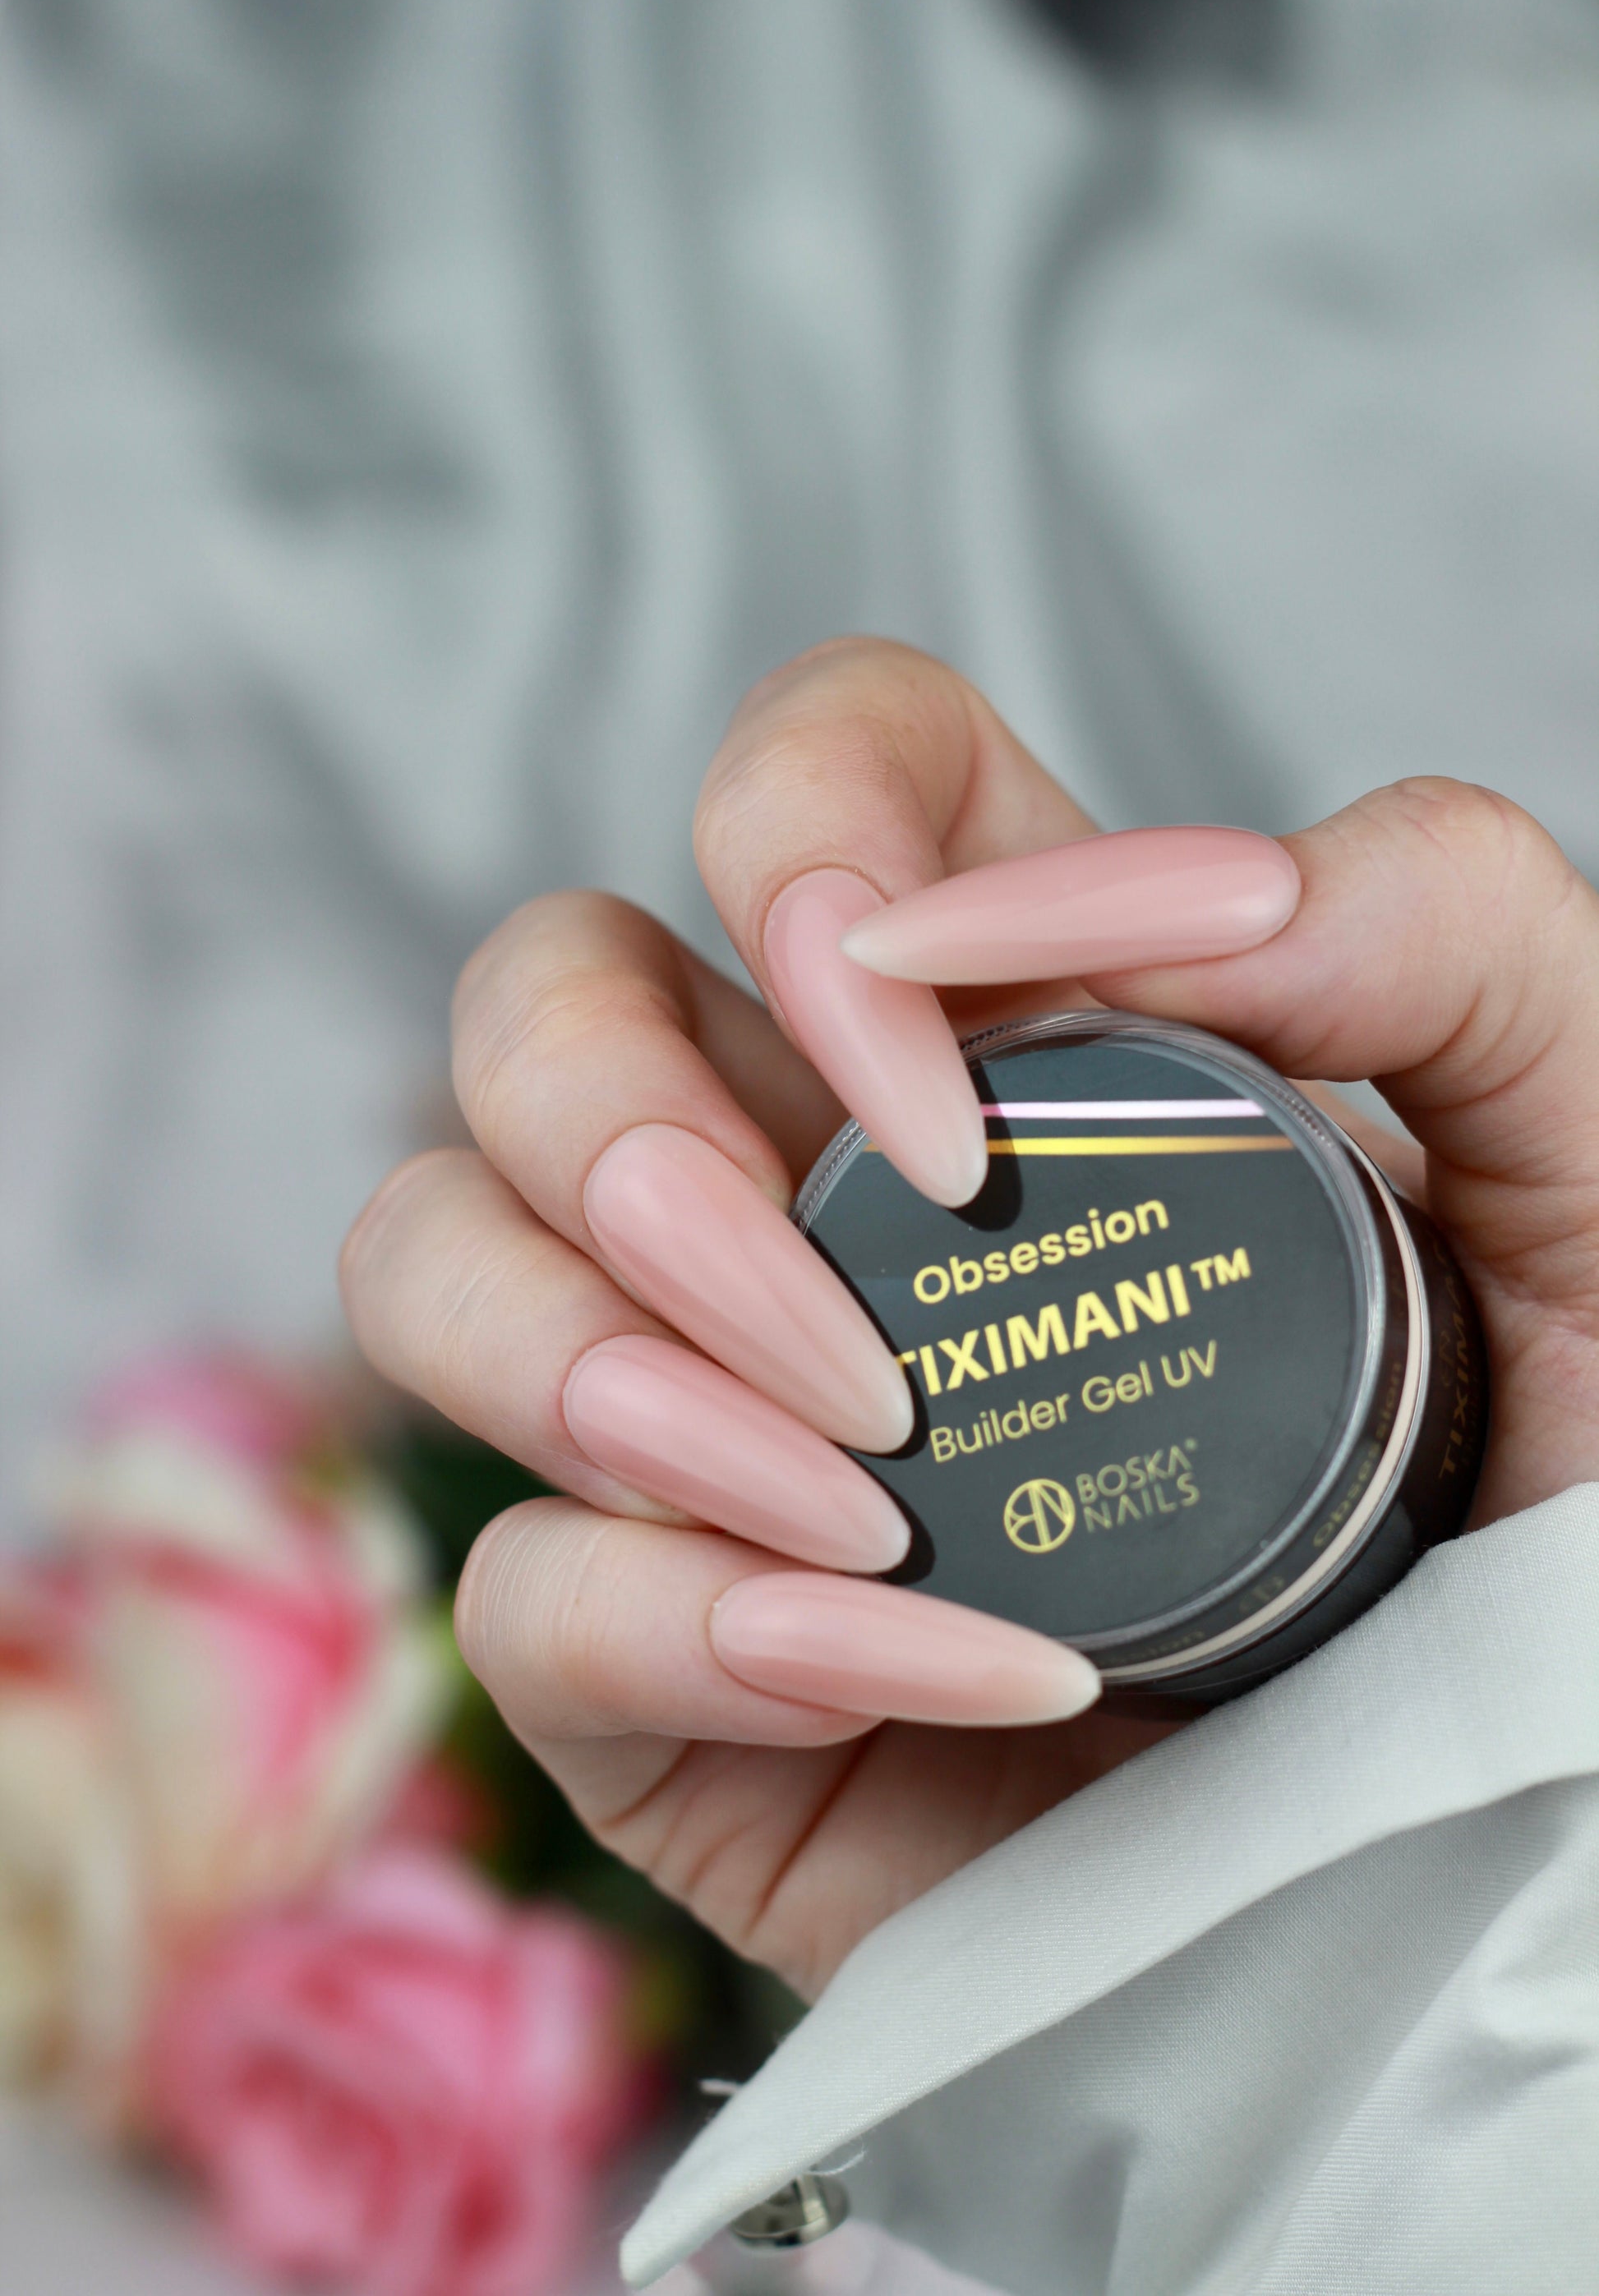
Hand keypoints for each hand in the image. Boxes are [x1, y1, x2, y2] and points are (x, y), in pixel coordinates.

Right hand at [341, 640, 1598, 1999]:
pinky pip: (514, 1583)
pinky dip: (684, 1621)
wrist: (1481, 1830)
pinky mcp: (655, 1659)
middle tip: (862, 1328)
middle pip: (534, 1002)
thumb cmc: (1541, 1491)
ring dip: (602, 1363)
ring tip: (869, 1497)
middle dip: (622, 1125)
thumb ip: (1456, 939)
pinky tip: (907, 1670)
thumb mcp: (1578, 1166)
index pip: (804, 788)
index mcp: (1000, 1029)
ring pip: (433, 1258)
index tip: (940, 1062)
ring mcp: (705, 1416)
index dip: (801, 840)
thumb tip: (1196, 891)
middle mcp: (809, 1184)